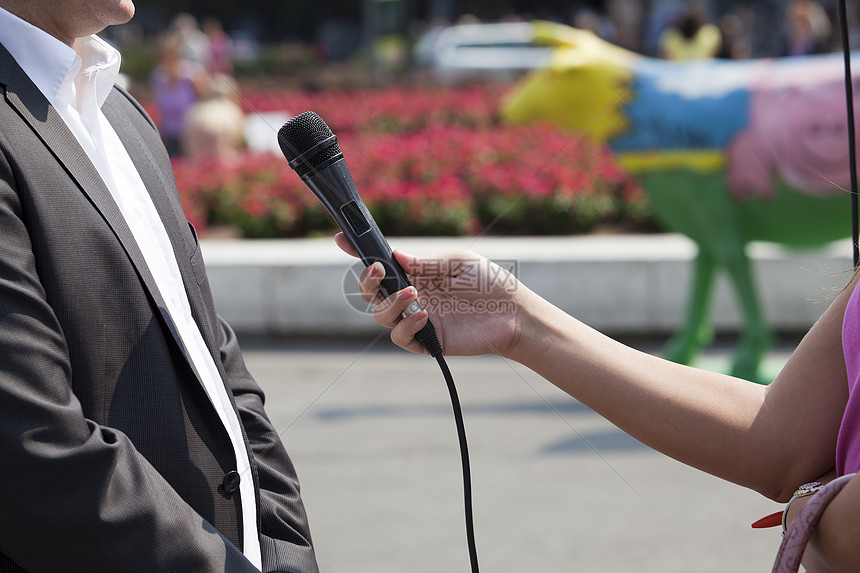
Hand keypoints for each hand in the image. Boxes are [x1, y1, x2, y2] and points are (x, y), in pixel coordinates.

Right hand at [334, 233, 527, 357]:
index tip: (342, 239)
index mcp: (419, 272)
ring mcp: (419, 318)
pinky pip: (401, 337)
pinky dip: (406, 326)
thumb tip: (394, 255)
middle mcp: (414, 295)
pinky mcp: (428, 340)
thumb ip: (425, 262)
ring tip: (413, 295)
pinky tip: (423, 315)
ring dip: (389, 303)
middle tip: (379, 270)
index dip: (360, 252)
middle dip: (367, 281)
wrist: (516, 314)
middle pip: (373, 291)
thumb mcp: (458, 263)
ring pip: (381, 315)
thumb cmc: (492, 283)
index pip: (384, 263)